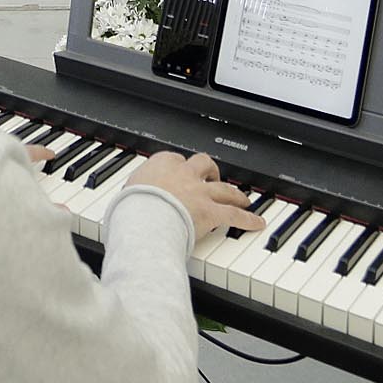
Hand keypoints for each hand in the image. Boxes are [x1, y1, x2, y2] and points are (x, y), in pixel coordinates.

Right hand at [124, 151, 267, 238]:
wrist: (143, 219)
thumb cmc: (130, 210)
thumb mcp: (125, 194)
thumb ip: (132, 196)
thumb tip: (125, 207)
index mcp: (161, 164)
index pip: (174, 160)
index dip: (179, 167)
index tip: (179, 172)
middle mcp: (184, 174)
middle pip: (203, 164)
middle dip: (211, 170)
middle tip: (213, 177)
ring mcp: (200, 192)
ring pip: (224, 188)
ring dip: (235, 193)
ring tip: (242, 198)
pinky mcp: (212, 211)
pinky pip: (234, 215)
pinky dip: (248, 219)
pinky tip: (257, 222)